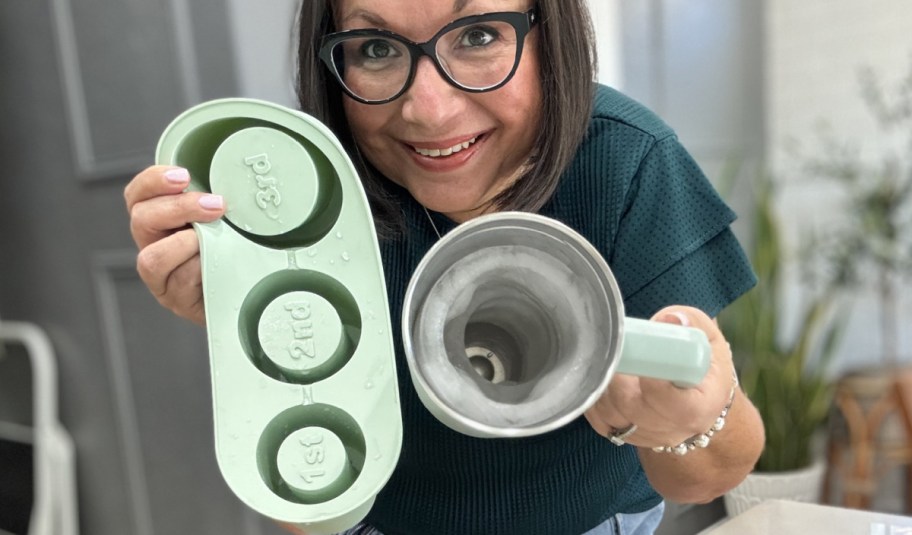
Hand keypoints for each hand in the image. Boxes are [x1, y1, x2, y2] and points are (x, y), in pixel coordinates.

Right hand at [124, 166, 224, 324]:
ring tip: (214, 239)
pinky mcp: (179, 302)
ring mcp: (164, 279)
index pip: (138, 196)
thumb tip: (233, 176)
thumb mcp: (226, 218)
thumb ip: (214, 200)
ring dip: (186, 243)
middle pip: (141, 220)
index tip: (183, 176)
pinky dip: (200, 269)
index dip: (153, 181)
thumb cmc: (238, 251)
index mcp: (160, 222)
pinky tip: (219, 264)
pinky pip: (180, 283)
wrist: (252, 292)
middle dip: (179, 208)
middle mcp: (155, 247)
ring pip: (153, 258)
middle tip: (215, 205)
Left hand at [584, 305, 734, 448]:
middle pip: (634, 409)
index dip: (652, 382)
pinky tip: (601, 376)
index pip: (675, 404)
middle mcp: (675, 429)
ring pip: (611, 415)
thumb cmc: (704, 365)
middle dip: (617, 376)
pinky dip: (595, 397)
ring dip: (602, 384)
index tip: (639, 356)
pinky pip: (599, 420)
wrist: (698, 397)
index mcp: (702, 406)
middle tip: (613, 350)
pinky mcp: (625, 436)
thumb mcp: (707, 338)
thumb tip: (670, 319)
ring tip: (608, 359)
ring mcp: (648, 436)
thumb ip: (691, 323)